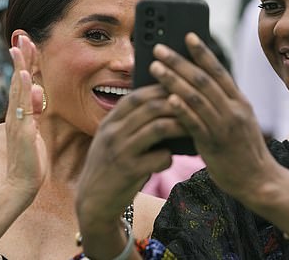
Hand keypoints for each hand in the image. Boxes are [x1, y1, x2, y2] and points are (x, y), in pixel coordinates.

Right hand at [5, 35, 47, 202]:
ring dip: (20, 67)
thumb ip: (35, 110)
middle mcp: (15, 113)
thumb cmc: (30, 158)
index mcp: (20, 112)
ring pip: (18, 90)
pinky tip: (25, 77)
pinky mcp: (22, 131)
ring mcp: (17, 121)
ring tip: (22, 48)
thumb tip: (38, 91)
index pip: (22, 81)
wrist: (21, 184)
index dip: (25, 62)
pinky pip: (23, 108)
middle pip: (17, 80)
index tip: (28, 42)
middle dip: (21, 58)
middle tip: (23, 36)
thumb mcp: (35, 129)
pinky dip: (24, 91)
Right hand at [76, 84, 185, 231]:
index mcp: (109, 121)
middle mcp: (112, 132)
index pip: (137, 96)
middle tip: (195, 107)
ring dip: (179, 127)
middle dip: (176, 105)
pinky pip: (159, 157)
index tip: (179, 88)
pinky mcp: (128, 171)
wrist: (93, 201)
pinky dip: (168, 157)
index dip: (159, 89)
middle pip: (151, 108)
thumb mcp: (112, 139)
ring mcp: (120, 151)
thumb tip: (162, 104)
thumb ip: (129, 122)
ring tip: (192, 129)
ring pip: (158, 128)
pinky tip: (168, 160)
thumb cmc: (111, 166)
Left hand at [149, 32, 276, 199]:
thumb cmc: (244, 152)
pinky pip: (196, 123)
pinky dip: (182, 109)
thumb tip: (199, 89)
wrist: (259, 181)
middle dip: (179, 61)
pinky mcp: (215, 144)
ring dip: (174, 80)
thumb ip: (223, 105)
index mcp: (240, 101)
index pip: (219, 70)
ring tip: (155, 67)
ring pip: (197, 97)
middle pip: (203, 79)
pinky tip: (168, 98)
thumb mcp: (240, 122)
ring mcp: (225, 126)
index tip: (188, 35)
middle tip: (159, 48)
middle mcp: (234, 109)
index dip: (202, 52)